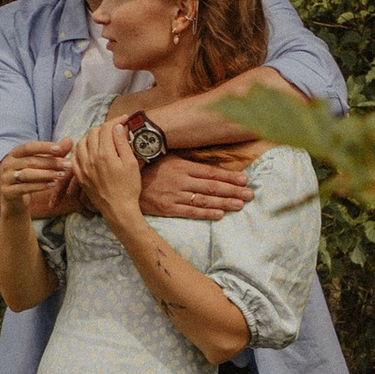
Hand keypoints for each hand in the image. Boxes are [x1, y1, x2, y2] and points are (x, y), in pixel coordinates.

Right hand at [0, 140, 70, 217]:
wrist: (14, 200)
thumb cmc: (30, 178)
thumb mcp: (42, 164)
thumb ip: (55, 153)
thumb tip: (69, 141)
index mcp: (15, 153)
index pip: (29, 147)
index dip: (44, 147)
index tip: (60, 149)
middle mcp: (8, 164)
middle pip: (30, 161)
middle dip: (51, 162)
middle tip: (68, 165)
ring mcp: (6, 178)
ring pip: (26, 174)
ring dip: (46, 174)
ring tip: (61, 175)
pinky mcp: (7, 192)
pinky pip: (23, 188)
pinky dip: (39, 186)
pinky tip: (53, 185)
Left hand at [79, 117, 144, 231]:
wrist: (118, 209)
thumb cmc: (129, 187)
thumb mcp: (131, 163)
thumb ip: (122, 143)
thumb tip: (117, 127)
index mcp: (105, 154)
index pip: (107, 128)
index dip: (116, 120)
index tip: (124, 119)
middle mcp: (90, 158)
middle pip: (92, 133)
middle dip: (104, 127)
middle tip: (115, 130)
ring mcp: (83, 167)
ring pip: (81, 143)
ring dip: (91, 137)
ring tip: (102, 138)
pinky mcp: (80, 175)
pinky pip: (75, 157)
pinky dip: (81, 149)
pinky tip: (88, 150)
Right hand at [138, 151, 253, 223]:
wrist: (124, 184)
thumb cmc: (148, 168)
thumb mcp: (167, 159)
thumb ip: (187, 162)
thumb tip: (208, 164)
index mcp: (182, 166)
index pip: (211, 172)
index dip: (229, 176)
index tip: (244, 179)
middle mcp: (181, 180)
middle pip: (212, 186)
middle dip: (233, 190)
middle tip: (249, 194)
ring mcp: (175, 195)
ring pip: (204, 199)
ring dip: (224, 202)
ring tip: (240, 204)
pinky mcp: (168, 208)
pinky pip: (191, 211)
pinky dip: (206, 213)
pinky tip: (220, 214)